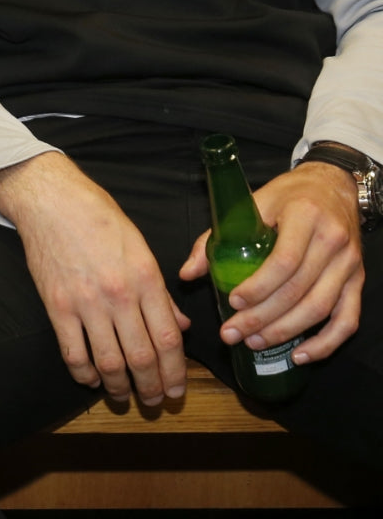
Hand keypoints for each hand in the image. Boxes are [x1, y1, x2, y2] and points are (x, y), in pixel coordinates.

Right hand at [0, 153, 189, 404]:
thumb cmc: (98, 216)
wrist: (50, 199)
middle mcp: (119, 294)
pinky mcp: (56, 305)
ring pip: (110, 362)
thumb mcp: (139, 245)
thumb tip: (178, 325)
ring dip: (120, 388)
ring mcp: (86, 302)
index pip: (169, 339)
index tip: (177, 388)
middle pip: (143, 358)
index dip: (176, 372)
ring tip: (124, 396)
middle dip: (152, 388)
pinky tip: (91, 379)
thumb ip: (158, 290)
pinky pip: (73, 353)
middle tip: (155, 401)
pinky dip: (84, 374)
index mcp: (145, 277)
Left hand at [180, 161, 361, 363]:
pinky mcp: (358, 281)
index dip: (259, 286)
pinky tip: (300, 356)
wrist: (332, 187)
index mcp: (305, 217)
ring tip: (254, 342)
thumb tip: (186, 273)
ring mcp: (349, 264)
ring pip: (321, 309)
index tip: (233, 302)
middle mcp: (333, 242)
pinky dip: (326, 343)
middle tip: (233, 333)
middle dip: (264, 317)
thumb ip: (217, 236)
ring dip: (286, 332)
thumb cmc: (287, 195)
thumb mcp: (251, 203)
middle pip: (299, 290)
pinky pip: (347, 320)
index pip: (284, 261)